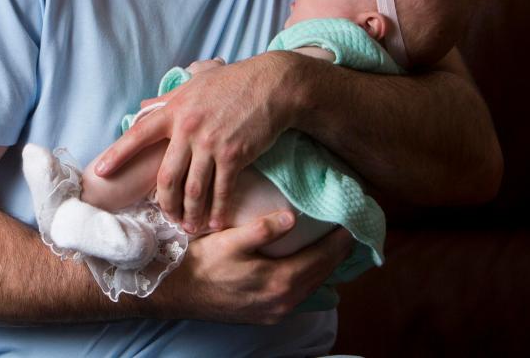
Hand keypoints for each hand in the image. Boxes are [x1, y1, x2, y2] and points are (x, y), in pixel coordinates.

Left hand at [93, 52, 297, 232]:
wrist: (271, 85)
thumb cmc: (233, 82)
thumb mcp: (196, 83)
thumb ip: (168, 99)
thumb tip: (143, 107)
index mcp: (176, 110)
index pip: (139, 134)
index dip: (119, 154)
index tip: (101, 172)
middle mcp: (189, 128)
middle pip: (167, 176)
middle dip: (164, 203)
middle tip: (166, 218)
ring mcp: (211, 143)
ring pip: (193, 189)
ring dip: (190, 214)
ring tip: (189, 228)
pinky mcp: (234, 154)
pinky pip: (222, 190)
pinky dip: (217, 210)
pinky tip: (215, 223)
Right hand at [151, 212, 353, 323]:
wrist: (178, 293)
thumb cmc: (203, 263)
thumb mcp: (230, 240)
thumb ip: (263, 229)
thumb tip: (293, 217)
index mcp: (279, 282)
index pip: (321, 258)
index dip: (339, 240)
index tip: (352, 221)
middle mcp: (283, 302)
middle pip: (322, 274)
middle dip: (338, 252)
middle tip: (350, 230)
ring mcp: (276, 311)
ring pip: (313, 286)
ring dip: (326, 266)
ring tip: (335, 244)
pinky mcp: (267, 314)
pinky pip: (300, 294)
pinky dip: (311, 277)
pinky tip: (310, 265)